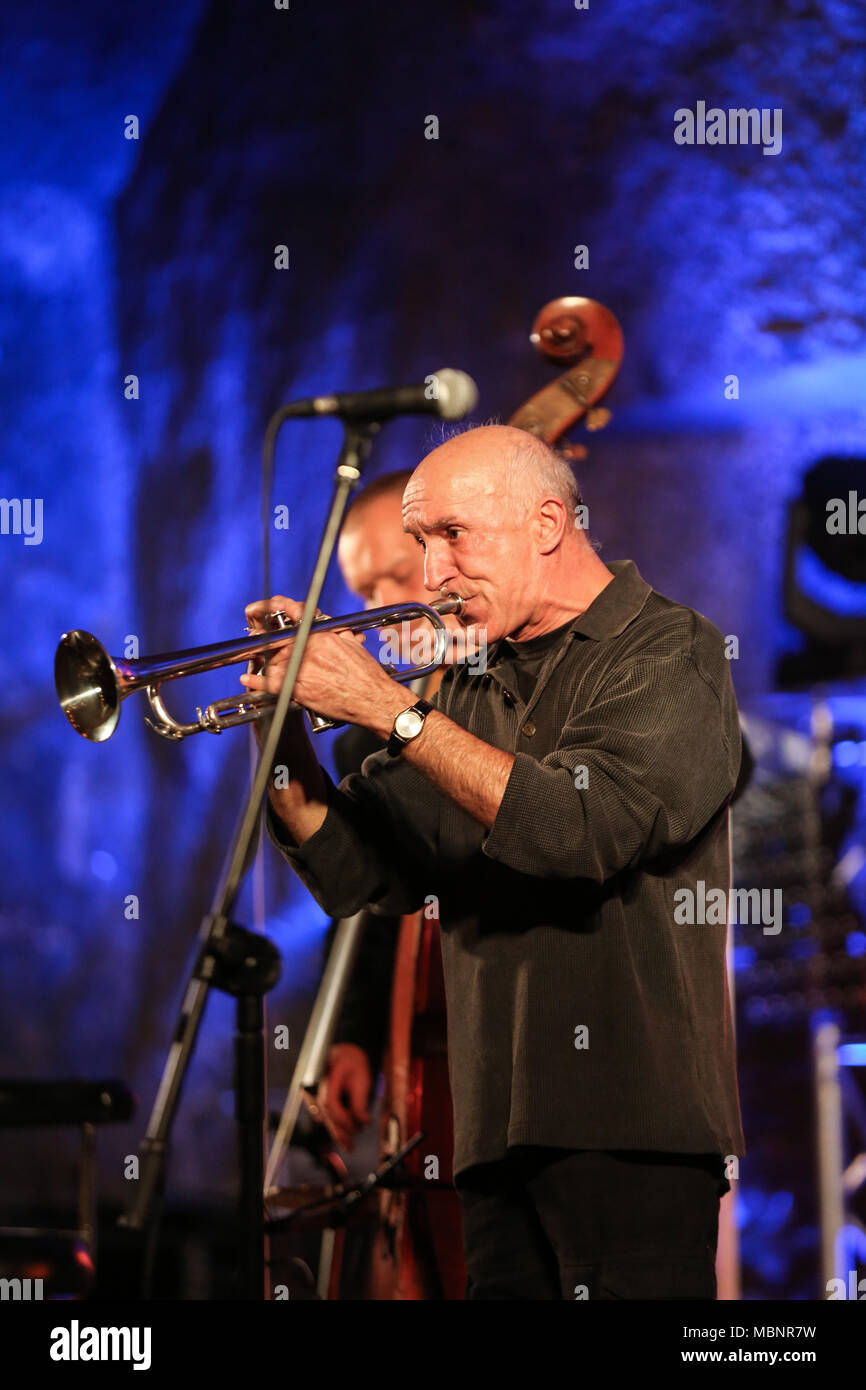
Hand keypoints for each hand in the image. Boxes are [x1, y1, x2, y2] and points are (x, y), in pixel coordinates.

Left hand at [241, 595, 403, 732]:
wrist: (374, 700)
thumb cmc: (367, 675)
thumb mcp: (353, 644)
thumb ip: (336, 633)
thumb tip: (326, 627)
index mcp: (323, 637)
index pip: (295, 624)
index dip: (283, 621)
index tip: (276, 620)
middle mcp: (311, 651)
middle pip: (281, 643)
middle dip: (273, 645)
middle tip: (267, 646)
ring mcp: (304, 671)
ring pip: (275, 661)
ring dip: (265, 662)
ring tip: (260, 663)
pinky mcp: (301, 690)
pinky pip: (272, 685)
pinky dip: (257, 683)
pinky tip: (248, 680)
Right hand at [318, 1043, 372, 1150]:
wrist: (344, 1053)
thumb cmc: (353, 1063)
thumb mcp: (362, 1079)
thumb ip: (360, 1101)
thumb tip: (364, 1122)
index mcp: (329, 1076)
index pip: (331, 1102)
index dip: (342, 1118)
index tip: (356, 1128)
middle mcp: (318, 1085)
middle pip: (326, 1113)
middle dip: (339, 1131)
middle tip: (350, 1147)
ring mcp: (316, 1092)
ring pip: (325, 1116)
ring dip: (336, 1131)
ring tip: (347, 1146)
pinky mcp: (318, 1098)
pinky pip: (325, 1114)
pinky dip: (334, 1124)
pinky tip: (342, 1136)